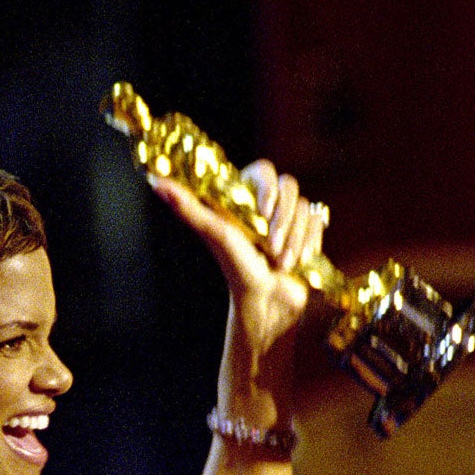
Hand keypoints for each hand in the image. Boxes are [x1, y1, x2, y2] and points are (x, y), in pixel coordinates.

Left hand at [150, 163, 325, 406]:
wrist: (267, 304)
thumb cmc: (236, 269)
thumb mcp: (213, 232)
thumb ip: (188, 207)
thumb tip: (157, 182)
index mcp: (241, 200)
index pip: (264, 170)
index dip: (267, 189)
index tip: (262, 212)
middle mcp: (264, 206)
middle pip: (289, 186)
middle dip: (282, 220)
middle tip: (269, 248)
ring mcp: (287, 219)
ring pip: (305, 206)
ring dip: (295, 238)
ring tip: (280, 262)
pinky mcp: (306, 232)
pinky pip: (318, 221)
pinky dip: (310, 243)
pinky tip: (297, 261)